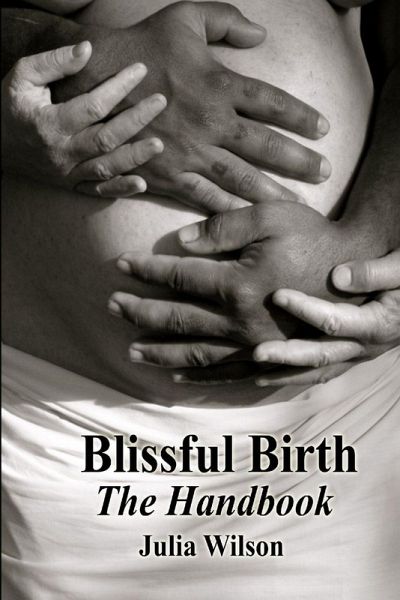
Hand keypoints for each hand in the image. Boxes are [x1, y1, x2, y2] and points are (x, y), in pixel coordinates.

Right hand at [1, 43, 165, 196]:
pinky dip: (120, 189)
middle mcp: (61, 152)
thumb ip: (53, 63)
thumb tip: (87, 50)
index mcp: (49, 123)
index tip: (141, 70)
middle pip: (106, 138)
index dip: (119, 87)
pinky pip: (98, 192)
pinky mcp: (71, 185)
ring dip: (134, 157)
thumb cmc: (11, 107)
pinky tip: (142, 184)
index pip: (92, 105)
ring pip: (106, 167)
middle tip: (160, 102)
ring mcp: (68, 172)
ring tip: (159, 144)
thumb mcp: (23, 78)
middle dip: (136, 119)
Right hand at [54, 1, 330, 211]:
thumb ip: (226, 19)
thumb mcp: (184, 16)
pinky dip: (227, 212)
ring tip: (297, 208)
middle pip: (264, 146)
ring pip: (240, 179)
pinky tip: (246, 223)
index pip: (271, 102)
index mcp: (217, 84)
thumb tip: (261, 35)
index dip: (300, 115)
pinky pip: (203, 197)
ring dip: (271, 194)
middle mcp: (209, 123)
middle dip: (298, 161)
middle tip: (325, 172)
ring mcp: (189, 153)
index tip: (323, 128)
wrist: (91, 83)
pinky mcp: (168, 175)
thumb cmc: (140, 47)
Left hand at [108, 201, 358, 378]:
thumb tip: (183, 241)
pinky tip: (177, 376)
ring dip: (159, 350)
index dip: (145, 269)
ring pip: (195, 352)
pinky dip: (198, 376)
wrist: (357, 277)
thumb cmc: (316, 239)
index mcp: (238, 283)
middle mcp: (240, 321)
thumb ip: (224, 225)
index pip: (178, 276)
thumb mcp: (273, 216)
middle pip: (177, 318)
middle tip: (112, 306)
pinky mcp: (269, 360)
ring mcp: (254, 345)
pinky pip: (226, 374)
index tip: (121, 264)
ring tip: (131, 351)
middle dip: (140, 312)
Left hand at [253, 249, 399, 385]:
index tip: (277, 295)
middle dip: (287, 355)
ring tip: (256, 377)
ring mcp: (359, 355)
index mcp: (378, 323)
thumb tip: (337, 276)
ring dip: (288, 375)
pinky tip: (273, 378)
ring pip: (321, 371)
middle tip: (256, 353)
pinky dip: (298, 377)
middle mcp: (367, 346)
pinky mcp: (353, 356)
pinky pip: (324, 372)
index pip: (335, 321)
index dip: (305, 308)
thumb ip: (375, 273)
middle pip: (322, 355)